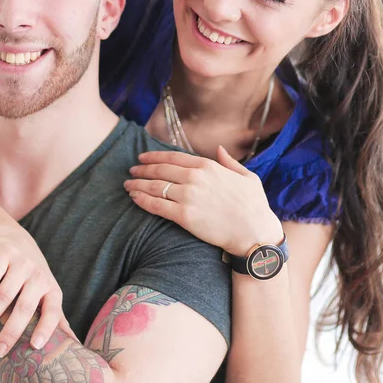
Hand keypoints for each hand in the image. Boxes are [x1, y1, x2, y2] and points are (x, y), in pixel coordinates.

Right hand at [0, 206, 75, 355]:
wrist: (15, 237)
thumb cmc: (33, 275)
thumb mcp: (48, 292)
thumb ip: (57, 318)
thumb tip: (74, 344)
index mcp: (51, 289)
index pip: (53, 311)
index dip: (46, 328)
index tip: (35, 346)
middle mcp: (39, 275)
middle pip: (24, 307)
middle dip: (10, 332)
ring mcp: (22, 263)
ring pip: (4, 295)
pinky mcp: (4, 253)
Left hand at [124, 146, 282, 254]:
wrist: (254, 233)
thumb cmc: (254, 206)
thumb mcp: (247, 177)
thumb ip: (229, 162)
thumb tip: (219, 149)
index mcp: (208, 166)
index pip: (173, 157)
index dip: (154, 156)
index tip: (143, 157)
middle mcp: (195, 178)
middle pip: (160, 170)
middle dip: (142, 170)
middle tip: (131, 171)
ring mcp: (188, 196)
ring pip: (155, 187)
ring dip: (138, 184)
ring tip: (128, 184)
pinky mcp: (184, 216)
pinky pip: (157, 206)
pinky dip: (143, 200)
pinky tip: (134, 198)